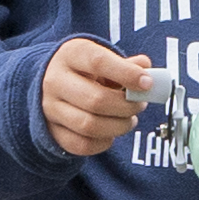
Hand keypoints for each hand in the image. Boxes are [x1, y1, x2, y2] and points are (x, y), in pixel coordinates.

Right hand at [41, 36, 156, 156]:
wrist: (52, 83)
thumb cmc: (85, 70)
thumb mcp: (103, 58)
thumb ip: (127, 64)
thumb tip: (146, 68)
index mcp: (71, 54)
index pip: (98, 62)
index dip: (127, 74)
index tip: (147, 83)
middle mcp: (55, 80)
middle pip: (96, 100)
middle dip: (126, 106)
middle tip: (140, 104)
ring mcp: (51, 108)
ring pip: (89, 125)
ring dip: (119, 126)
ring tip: (130, 119)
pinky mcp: (52, 131)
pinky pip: (82, 145)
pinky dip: (104, 142)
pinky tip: (111, 132)